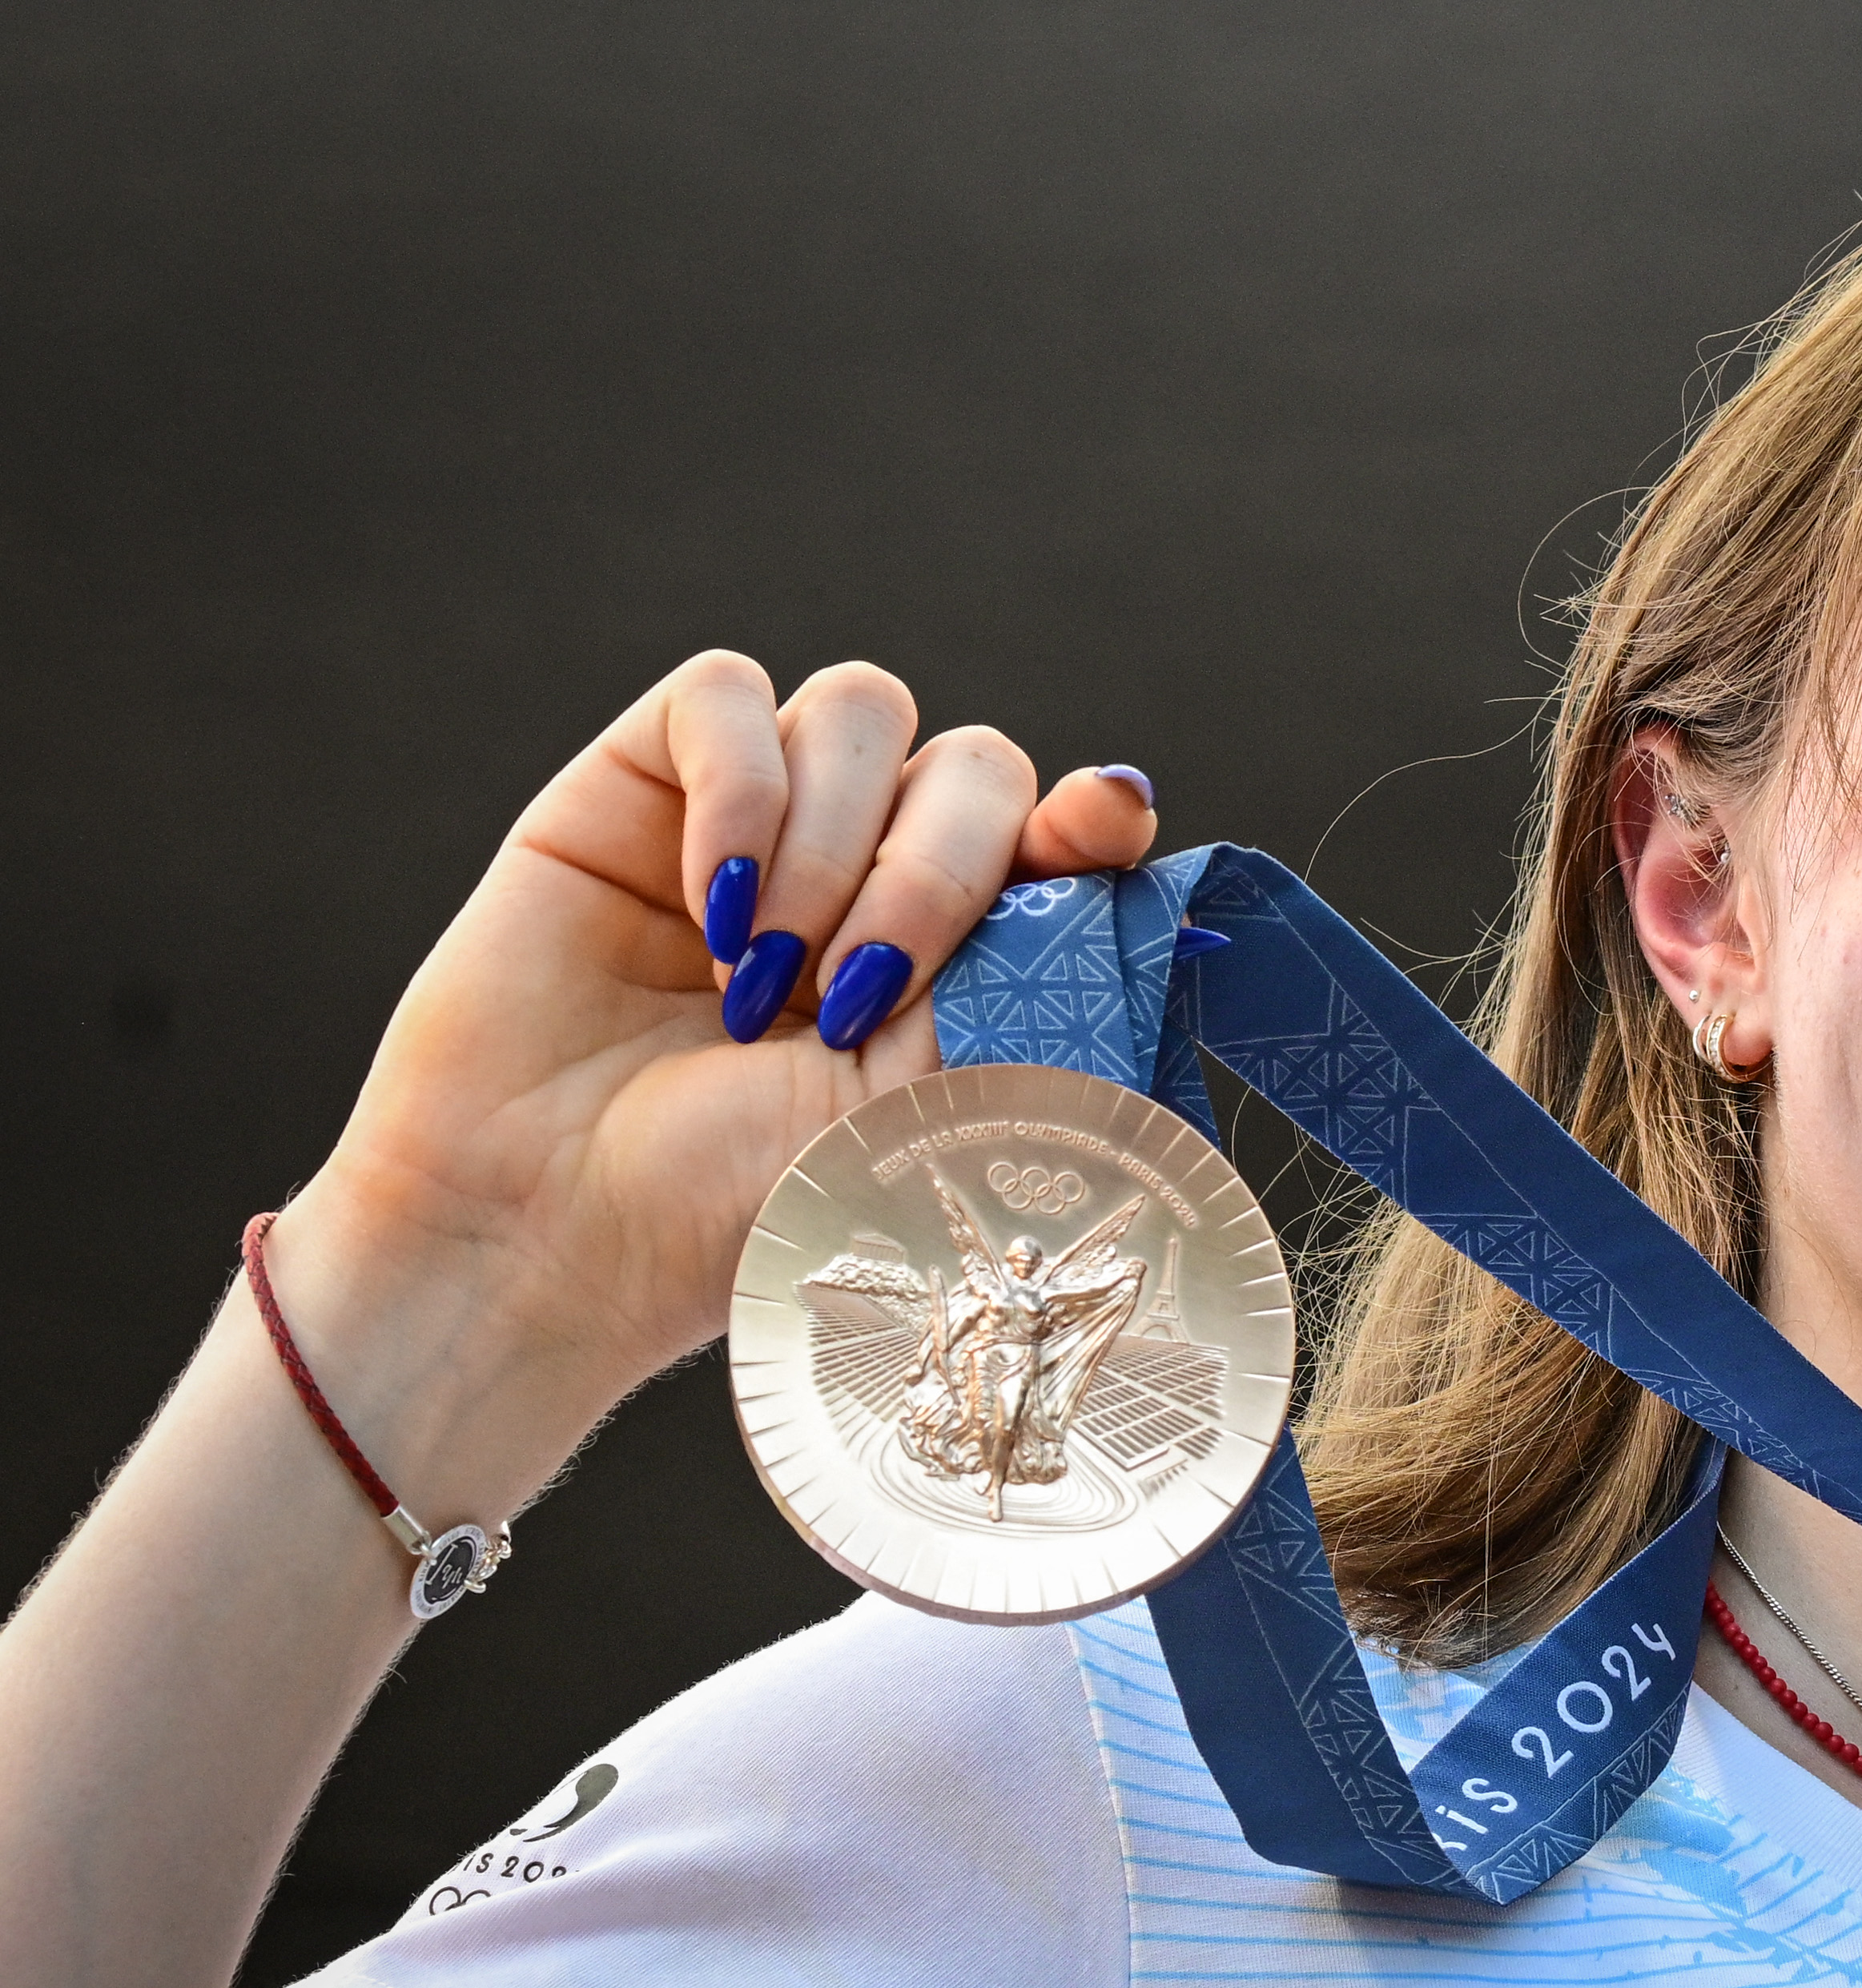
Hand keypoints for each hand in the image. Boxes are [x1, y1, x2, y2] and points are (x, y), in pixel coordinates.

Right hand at [283, 653, 1157, 1480]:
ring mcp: (764, 825)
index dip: (1094, 820)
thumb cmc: (743, 1204)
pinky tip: (710, 906)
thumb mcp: (928, 1106)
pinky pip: (727, 694)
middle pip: (978, 765)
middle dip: (937, 872)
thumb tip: (1123, 828)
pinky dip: (739, 787)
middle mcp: (875, 879)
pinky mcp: (643, 787)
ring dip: (831, 844)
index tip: (1100, 835)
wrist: (552, 1234)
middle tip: (856, 1001)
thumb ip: (1028, 973)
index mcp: (968, 963)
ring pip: (863, 711)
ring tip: (765, 981)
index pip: (1068, 835)